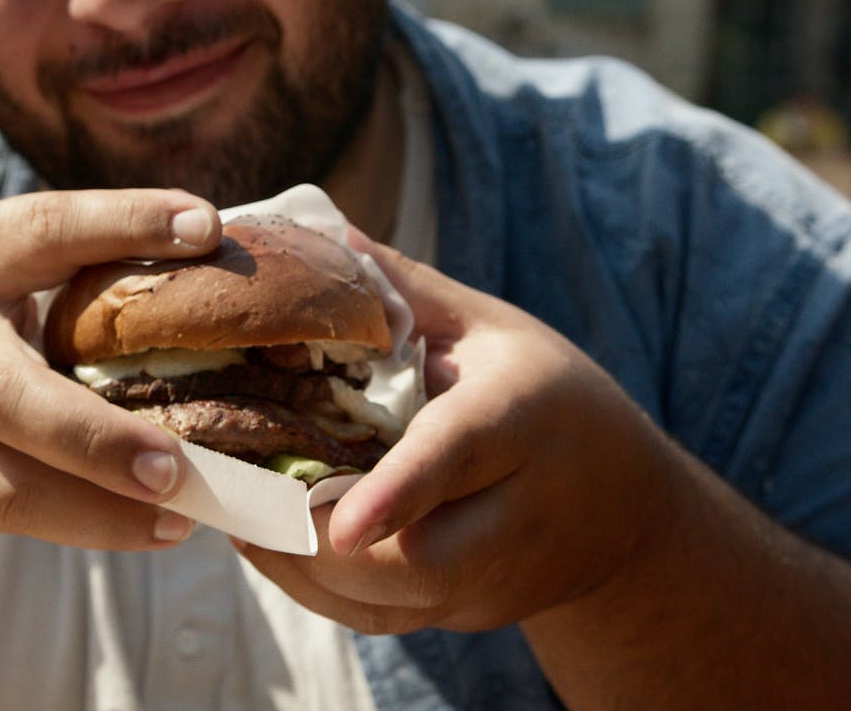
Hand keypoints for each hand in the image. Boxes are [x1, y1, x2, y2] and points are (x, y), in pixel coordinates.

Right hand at [0, 189, 220, 549]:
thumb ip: (62, 261)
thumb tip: (200, 242)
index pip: (40, 232)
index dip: (121, 222)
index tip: (204, 228)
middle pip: (5, 396)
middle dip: (91, 436)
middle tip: (174, 465)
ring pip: (5, 487)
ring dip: (97, 511)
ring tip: (182, 517)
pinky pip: (14, 516)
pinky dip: (84, 526)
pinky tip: (149, 528)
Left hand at [236, 236, 676, 632]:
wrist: (625, 511)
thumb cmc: (551, 397)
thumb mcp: (490, 330)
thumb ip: (406, 292)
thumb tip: (322, 235)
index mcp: (519, 424)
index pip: (455, 460)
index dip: (397, 493)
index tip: (340, 523)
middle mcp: (512, 519)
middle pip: (412, 558)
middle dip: (312, 538)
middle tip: (231, 490)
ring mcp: (491, 582)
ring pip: (382, 604)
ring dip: (296, 566)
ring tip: (233, 512)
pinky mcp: (464, 615)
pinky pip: (376, 621)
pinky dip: (312, 590)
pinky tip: (268, 544)